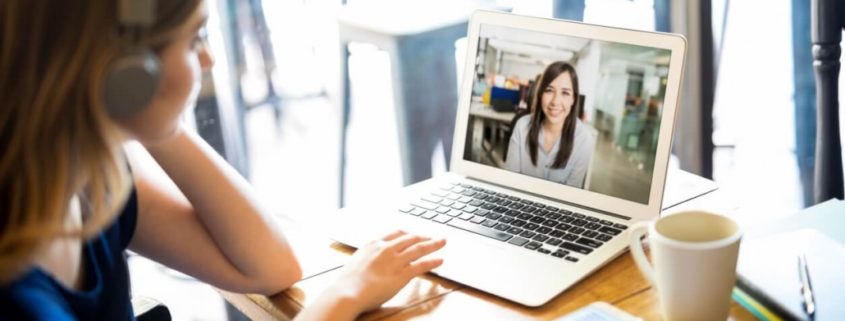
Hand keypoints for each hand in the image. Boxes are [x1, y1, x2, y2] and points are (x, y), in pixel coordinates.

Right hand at [327, 230, 445, 312]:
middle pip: (410, 238)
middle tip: (433, 237)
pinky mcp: (402, 274)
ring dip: (433, 244)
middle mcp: (386, 248)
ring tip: (442, 242)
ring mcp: (395, 260)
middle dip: (424, 237)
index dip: (408, 234)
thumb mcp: (357, 262)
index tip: (415, 234)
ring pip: (419, 248)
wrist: (348, 291)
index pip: (396, 233)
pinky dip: (433, 261)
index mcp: (374, 243)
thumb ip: (369, 258)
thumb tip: (373, 262)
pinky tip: (440, 260)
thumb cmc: (348, 282)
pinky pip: (421, 265)